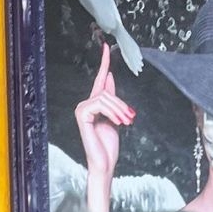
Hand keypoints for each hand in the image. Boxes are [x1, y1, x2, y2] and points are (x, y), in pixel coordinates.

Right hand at [74, 43, 135, 192]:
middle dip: (121, 103)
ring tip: (125, 122)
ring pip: (105, 97)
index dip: (103, 63)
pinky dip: (111, 112)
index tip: (106, 47)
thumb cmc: (109, 146)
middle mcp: (86, 105)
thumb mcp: (116, 118)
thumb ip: (112, 99)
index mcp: (94, 105)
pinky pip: (100, 104)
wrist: (104, 163)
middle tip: (130, 117)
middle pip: (107, 90)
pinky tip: (116, 123)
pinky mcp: (82, 115)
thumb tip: (109, 77)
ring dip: (119, 109)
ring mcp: (82, 110)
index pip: (99, 79)